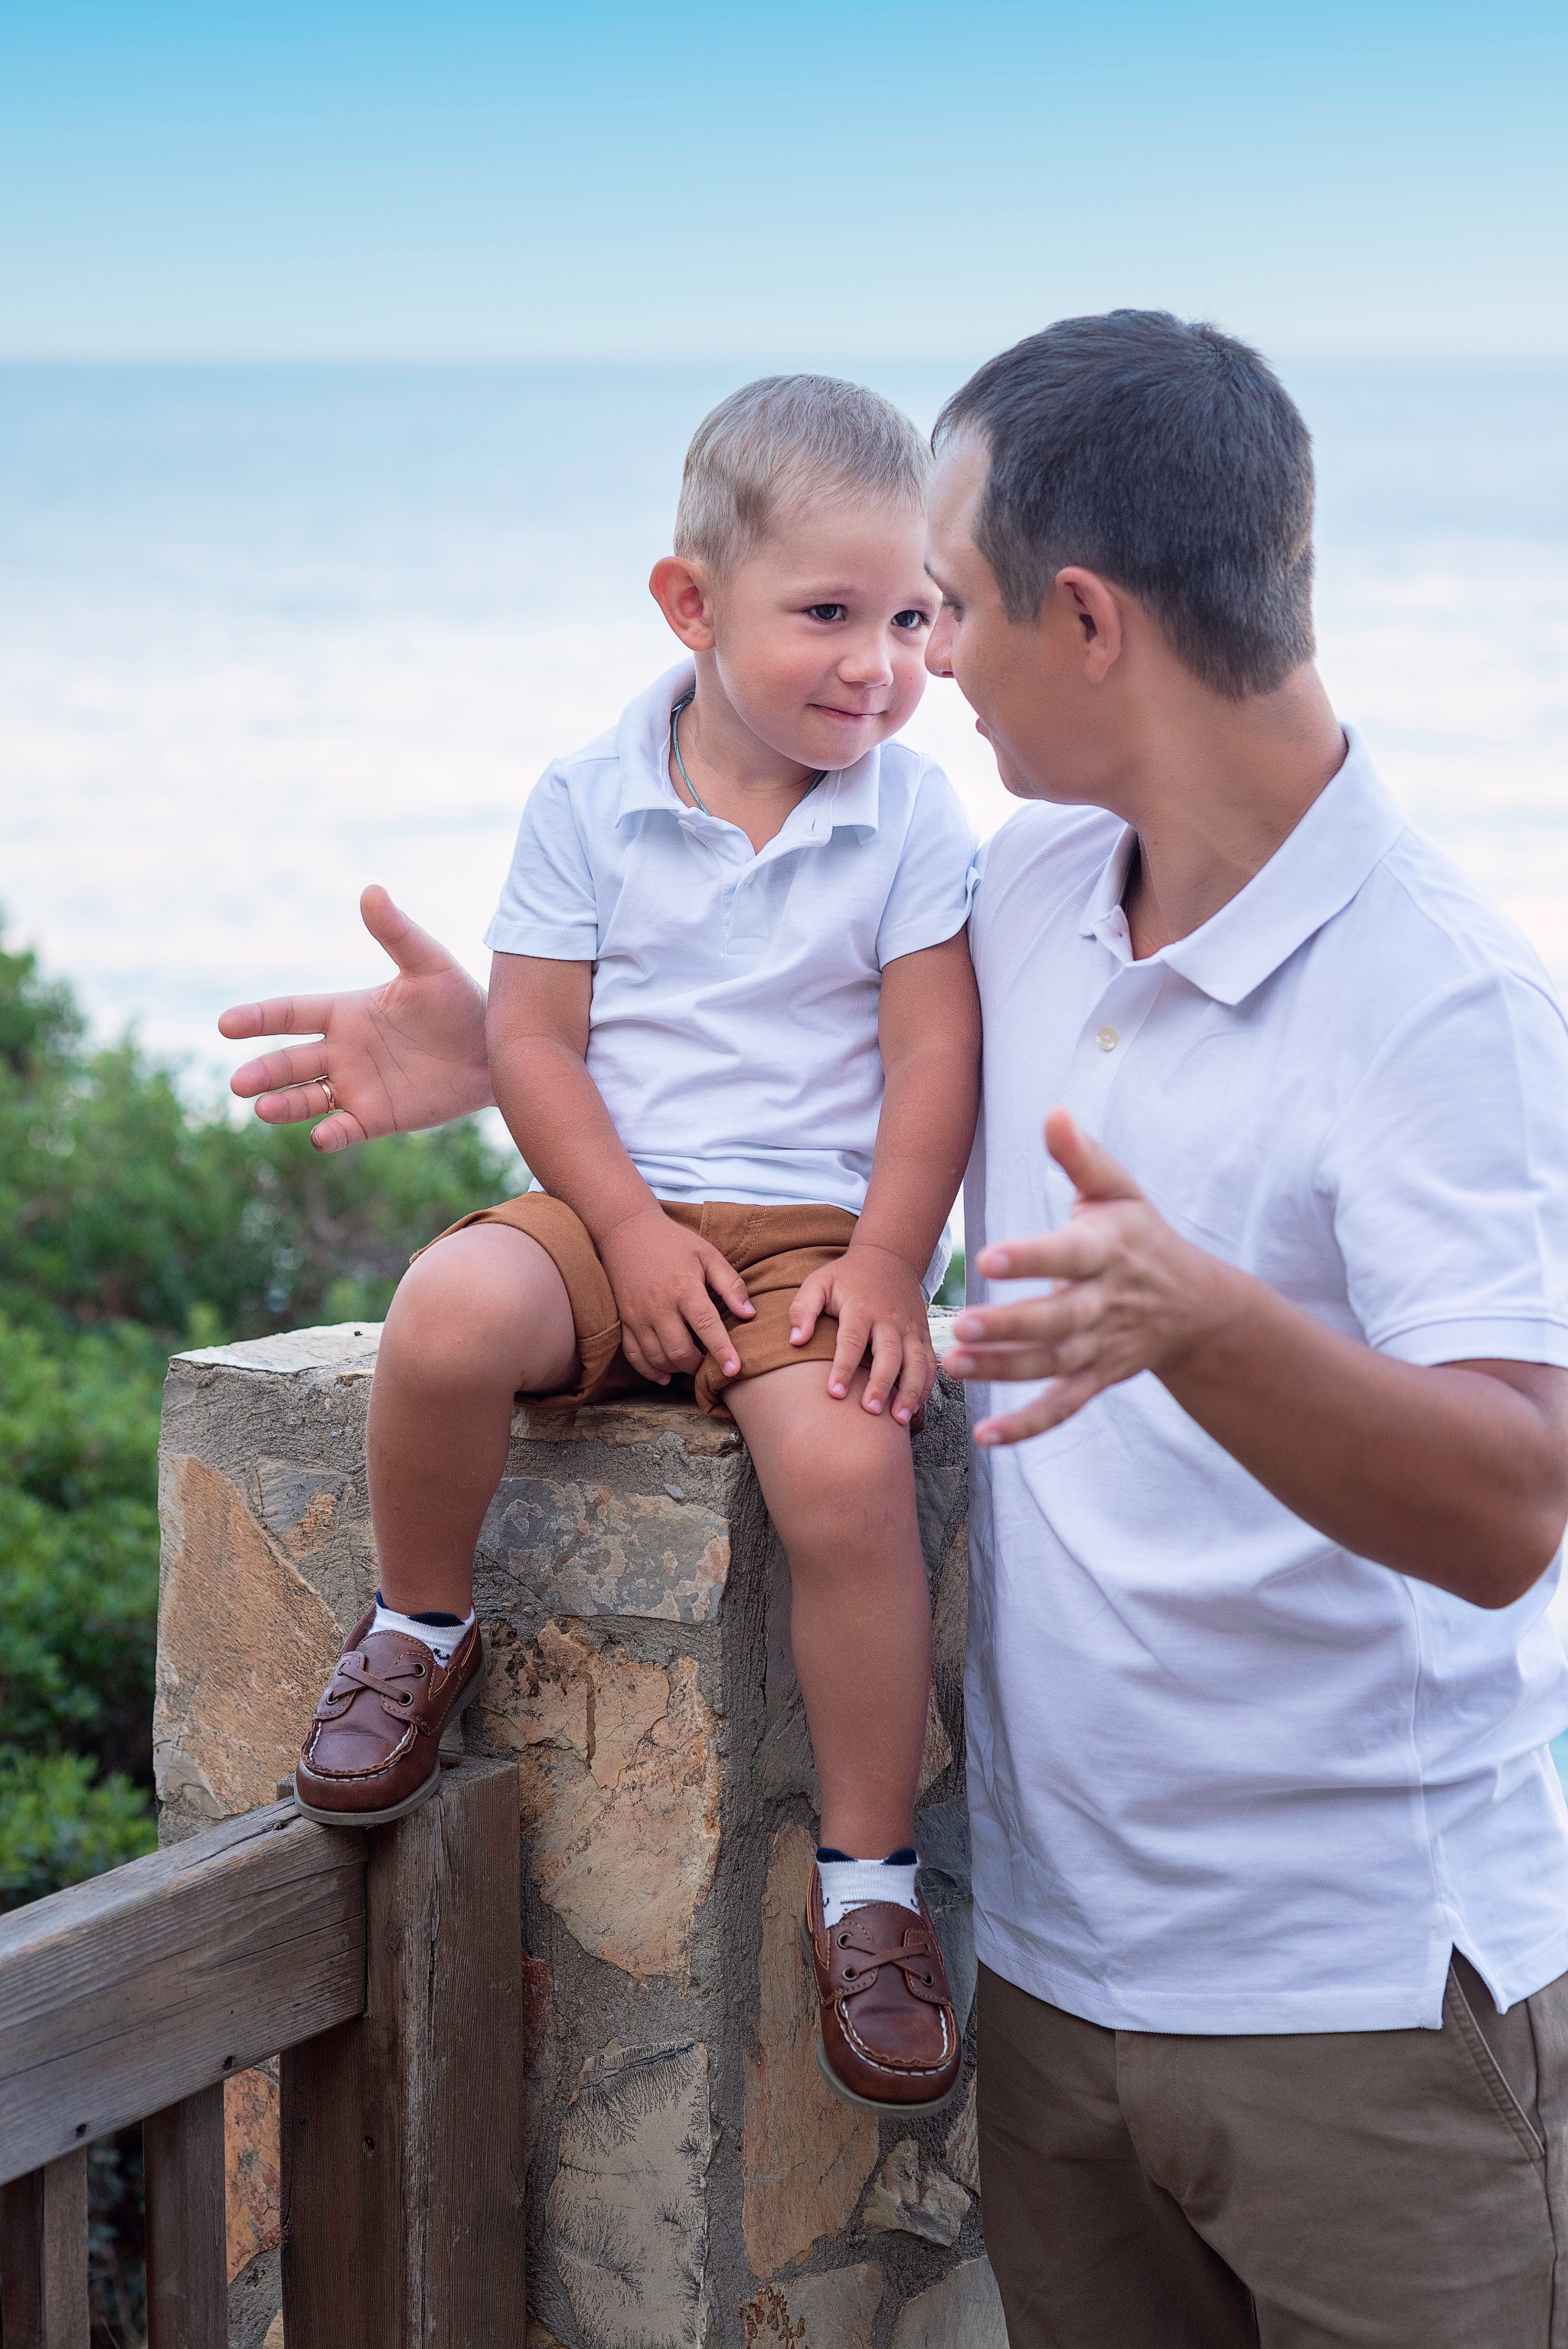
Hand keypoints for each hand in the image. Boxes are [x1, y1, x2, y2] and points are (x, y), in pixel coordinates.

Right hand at [218, 886, 492, 1151]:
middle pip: (289, 1062)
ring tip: (262, 1109)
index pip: (290, 1014)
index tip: (227, 1024)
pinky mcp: (377, 1117)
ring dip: (284, 1105)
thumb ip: (397, 933)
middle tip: (239, 1084)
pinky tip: (321, 1137)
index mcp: (345, 1012)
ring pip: (307, 1099)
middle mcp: (342, 1051)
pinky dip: (331, 1134)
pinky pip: (345, 1129)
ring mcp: (356, 1087)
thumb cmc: (461, 1001)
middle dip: (263, 1072)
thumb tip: (371, 890)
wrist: (496, 1050)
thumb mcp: (429, 964)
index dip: (258, 1018)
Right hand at [598, 1209, 755, 1384]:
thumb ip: (730, 1284)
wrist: (626, 1230)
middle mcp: (658, 1305)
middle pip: (679, 1350)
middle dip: (698, 1365)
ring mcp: (637, 1315)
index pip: (706, 1325)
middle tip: (711, 1364)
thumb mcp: (707, 1254)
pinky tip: (664, 1375)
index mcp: (683, 1287)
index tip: (734, 1370)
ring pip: (657, 1357)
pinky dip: (649, 1370)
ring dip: (677, 1369)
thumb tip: (749, 1314)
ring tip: (691, 1366)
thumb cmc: (673, 1242)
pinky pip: (633, 1355)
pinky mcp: (623, 1320)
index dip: (721, 1350)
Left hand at [789, 1242, 936, 1422]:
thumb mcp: (818, 1283)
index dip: (843, 1368)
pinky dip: (926, 1386)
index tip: (834, 1393)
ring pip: (916, 1362)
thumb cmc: (846, 1277)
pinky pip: (929, 1363)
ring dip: (910, 1391)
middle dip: (881, 1384)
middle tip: (870, 1411)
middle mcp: (889, 1320)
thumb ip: (803, 1309)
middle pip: (889, 1355)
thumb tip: (795, 1341)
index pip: (851, 1341)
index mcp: (860, 1308)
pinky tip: (914, 1408)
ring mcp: (910, 1328)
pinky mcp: (922, 1334)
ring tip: (898, 1419)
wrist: (888, 1258)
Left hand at [943, 1108, 1233, 1445]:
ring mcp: (1101, 1347)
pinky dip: (1028, 1427)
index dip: (1031, 1258)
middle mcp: (1104, 1304)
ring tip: (955, 1366)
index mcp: (1108, 1251)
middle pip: (1057, 1321)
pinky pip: (1062, 1407)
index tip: (988, 1258)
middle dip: (1011, 1327)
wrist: (1197, 1306)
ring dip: (1004, 1372)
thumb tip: (1052, 1113)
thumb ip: (1083, 1158)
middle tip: (963, 1326)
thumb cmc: (1142, 1237)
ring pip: (1052, 1366)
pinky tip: (987, 1438)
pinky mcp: (1096, 1378)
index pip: (1067, 1255)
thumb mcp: (1121, 1192)